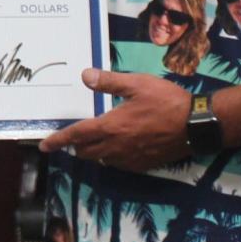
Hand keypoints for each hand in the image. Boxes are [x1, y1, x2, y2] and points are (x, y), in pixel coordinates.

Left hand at [39, 69, 192, 170]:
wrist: (197, 125)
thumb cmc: (167, 101)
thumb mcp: (137, 84)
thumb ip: (109, 81)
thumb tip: (85, 76)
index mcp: (111, 127)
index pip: (76, 135)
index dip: (58, 140)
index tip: (44, 146)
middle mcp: (116, 147)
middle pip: (85, 151)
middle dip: (75, 146)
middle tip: (71, 137)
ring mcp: (130, 159)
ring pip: (101, 160)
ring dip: (92, 152)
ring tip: (92, 140)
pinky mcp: (143, 165)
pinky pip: (118, 165)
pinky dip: (110, 157)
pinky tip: (116, 148)